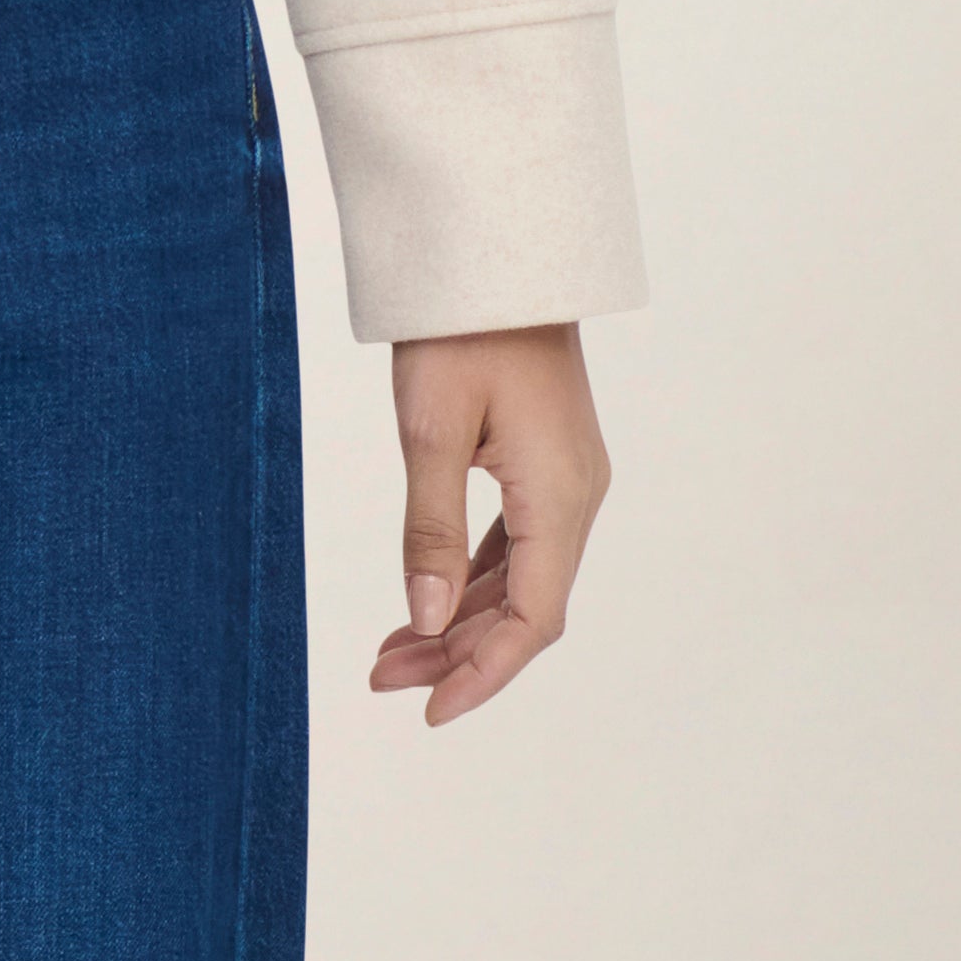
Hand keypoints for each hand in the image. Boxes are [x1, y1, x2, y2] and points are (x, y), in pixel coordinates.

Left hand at [370, 319, 610, 726]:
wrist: (495, 247)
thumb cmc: (461, 327)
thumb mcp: (430, 428)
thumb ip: (430, 529)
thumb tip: (423, 621)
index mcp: (561, 496)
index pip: (531, 619)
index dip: (482, 673)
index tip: (429, 712)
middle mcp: (577, 496)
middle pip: (525, 607)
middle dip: (457, 651)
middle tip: (383, 679)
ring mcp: (566, 478)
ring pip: (520, 577)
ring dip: (460, 617)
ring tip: (391, 651)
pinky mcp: (547, 461)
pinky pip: (517, 541)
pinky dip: (472, 576)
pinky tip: (428, 595)